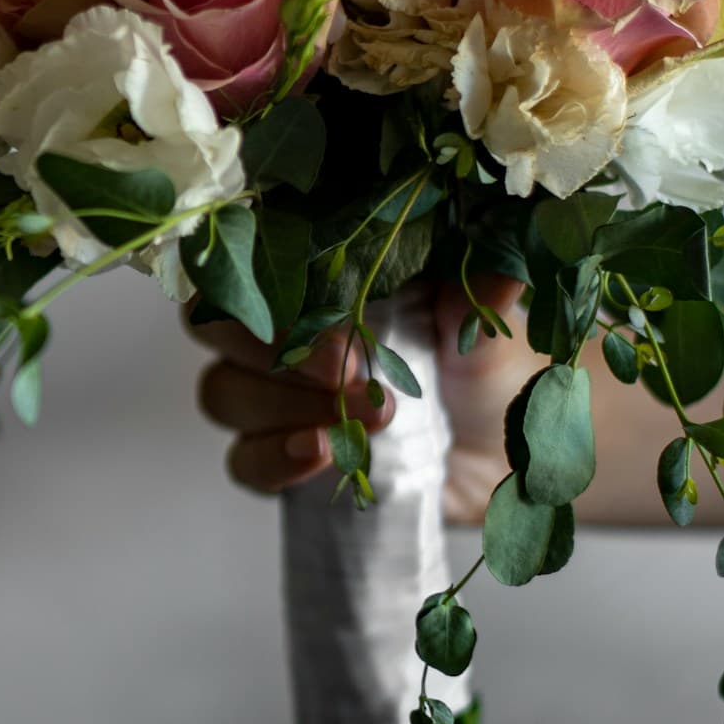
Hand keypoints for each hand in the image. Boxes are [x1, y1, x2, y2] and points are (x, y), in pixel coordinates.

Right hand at [189, 278, 532, 521]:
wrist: (504, 460)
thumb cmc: (490, 376)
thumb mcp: (491, 332)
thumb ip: (480, 299)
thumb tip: (496, 263)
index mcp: (322, 281)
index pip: (256, 264)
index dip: (281, 291)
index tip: (346, 327)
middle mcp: (284, 334)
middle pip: (219, 327)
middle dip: (278, 353)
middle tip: (350, 378)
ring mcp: (275, 397)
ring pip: (224, 392)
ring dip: (286, 408)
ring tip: (369, 424)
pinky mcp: (281, 458)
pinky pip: (243, 459)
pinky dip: (272, 458)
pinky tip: (316, 454)